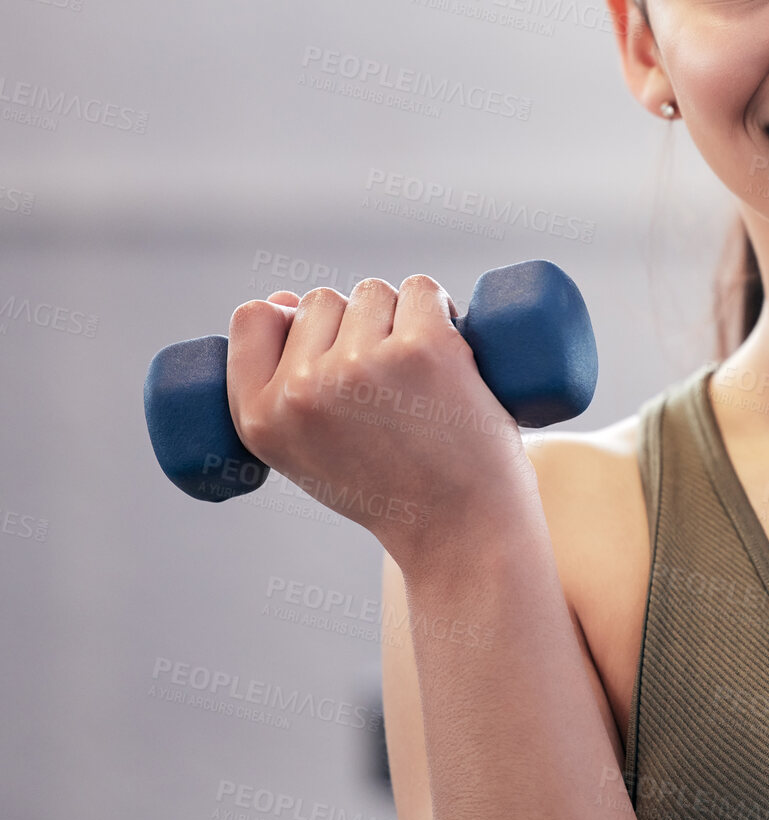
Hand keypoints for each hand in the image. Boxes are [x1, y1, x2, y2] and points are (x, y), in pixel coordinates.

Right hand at [226, 275, 538, 567]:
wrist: (463, 530)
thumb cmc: (393, 490)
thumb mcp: (307, 454)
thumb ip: (282, 387)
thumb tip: (281, 298)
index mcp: (258, 418)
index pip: (254, 318)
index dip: (290, 315)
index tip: (328, 338)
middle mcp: (301, 391)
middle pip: (322, 301)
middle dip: (357, 325)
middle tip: (391, 384)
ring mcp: (361, 366)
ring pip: (374, 292)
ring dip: (401, 316)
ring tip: (421, 376)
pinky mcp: (422, 348)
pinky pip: (423, 289)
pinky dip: (441, 307)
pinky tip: (451, 350)